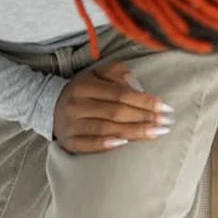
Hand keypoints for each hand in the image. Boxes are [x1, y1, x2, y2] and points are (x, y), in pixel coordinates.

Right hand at [53, 61, 174, 153]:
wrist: (50, 106)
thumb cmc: (84, 91)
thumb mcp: (97, 74)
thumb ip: (117, 72)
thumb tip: (135, 84)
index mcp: (84, 85)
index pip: (120, 94)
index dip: (144, 100)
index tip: (165, 107)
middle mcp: (76, 104)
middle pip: (116, 112)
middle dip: (145, 118)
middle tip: (167, 122)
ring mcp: (71, 124)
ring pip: (107, 129)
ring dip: (134, 132)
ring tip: (157, 133)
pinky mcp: (69, 141)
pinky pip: (89, 144)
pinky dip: (106, 145)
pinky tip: (125, 144)